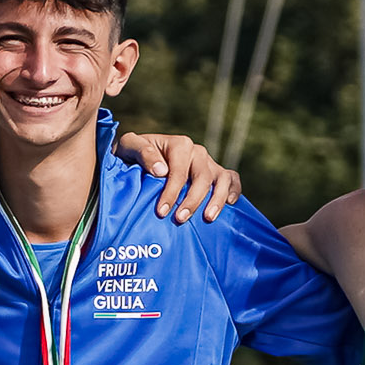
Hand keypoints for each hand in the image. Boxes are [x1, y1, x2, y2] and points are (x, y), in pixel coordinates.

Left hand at [114, 130, 244, 221]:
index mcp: (179, 145)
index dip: (172, 192)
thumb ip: (142, 152)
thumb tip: (161, 171)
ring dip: (217, 199)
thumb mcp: (129, 147)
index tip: (162, 212)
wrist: (135, 157)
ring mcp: (208, 163)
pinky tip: (230, 204)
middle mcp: (197, 152)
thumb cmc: (131, 154)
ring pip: (222, 179)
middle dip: (193, 200)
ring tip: (208, 218)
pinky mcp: (215, 173)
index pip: (179, 171)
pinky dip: (235, 190)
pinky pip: (232, 179)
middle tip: (180, 219)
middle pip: (203, 177)